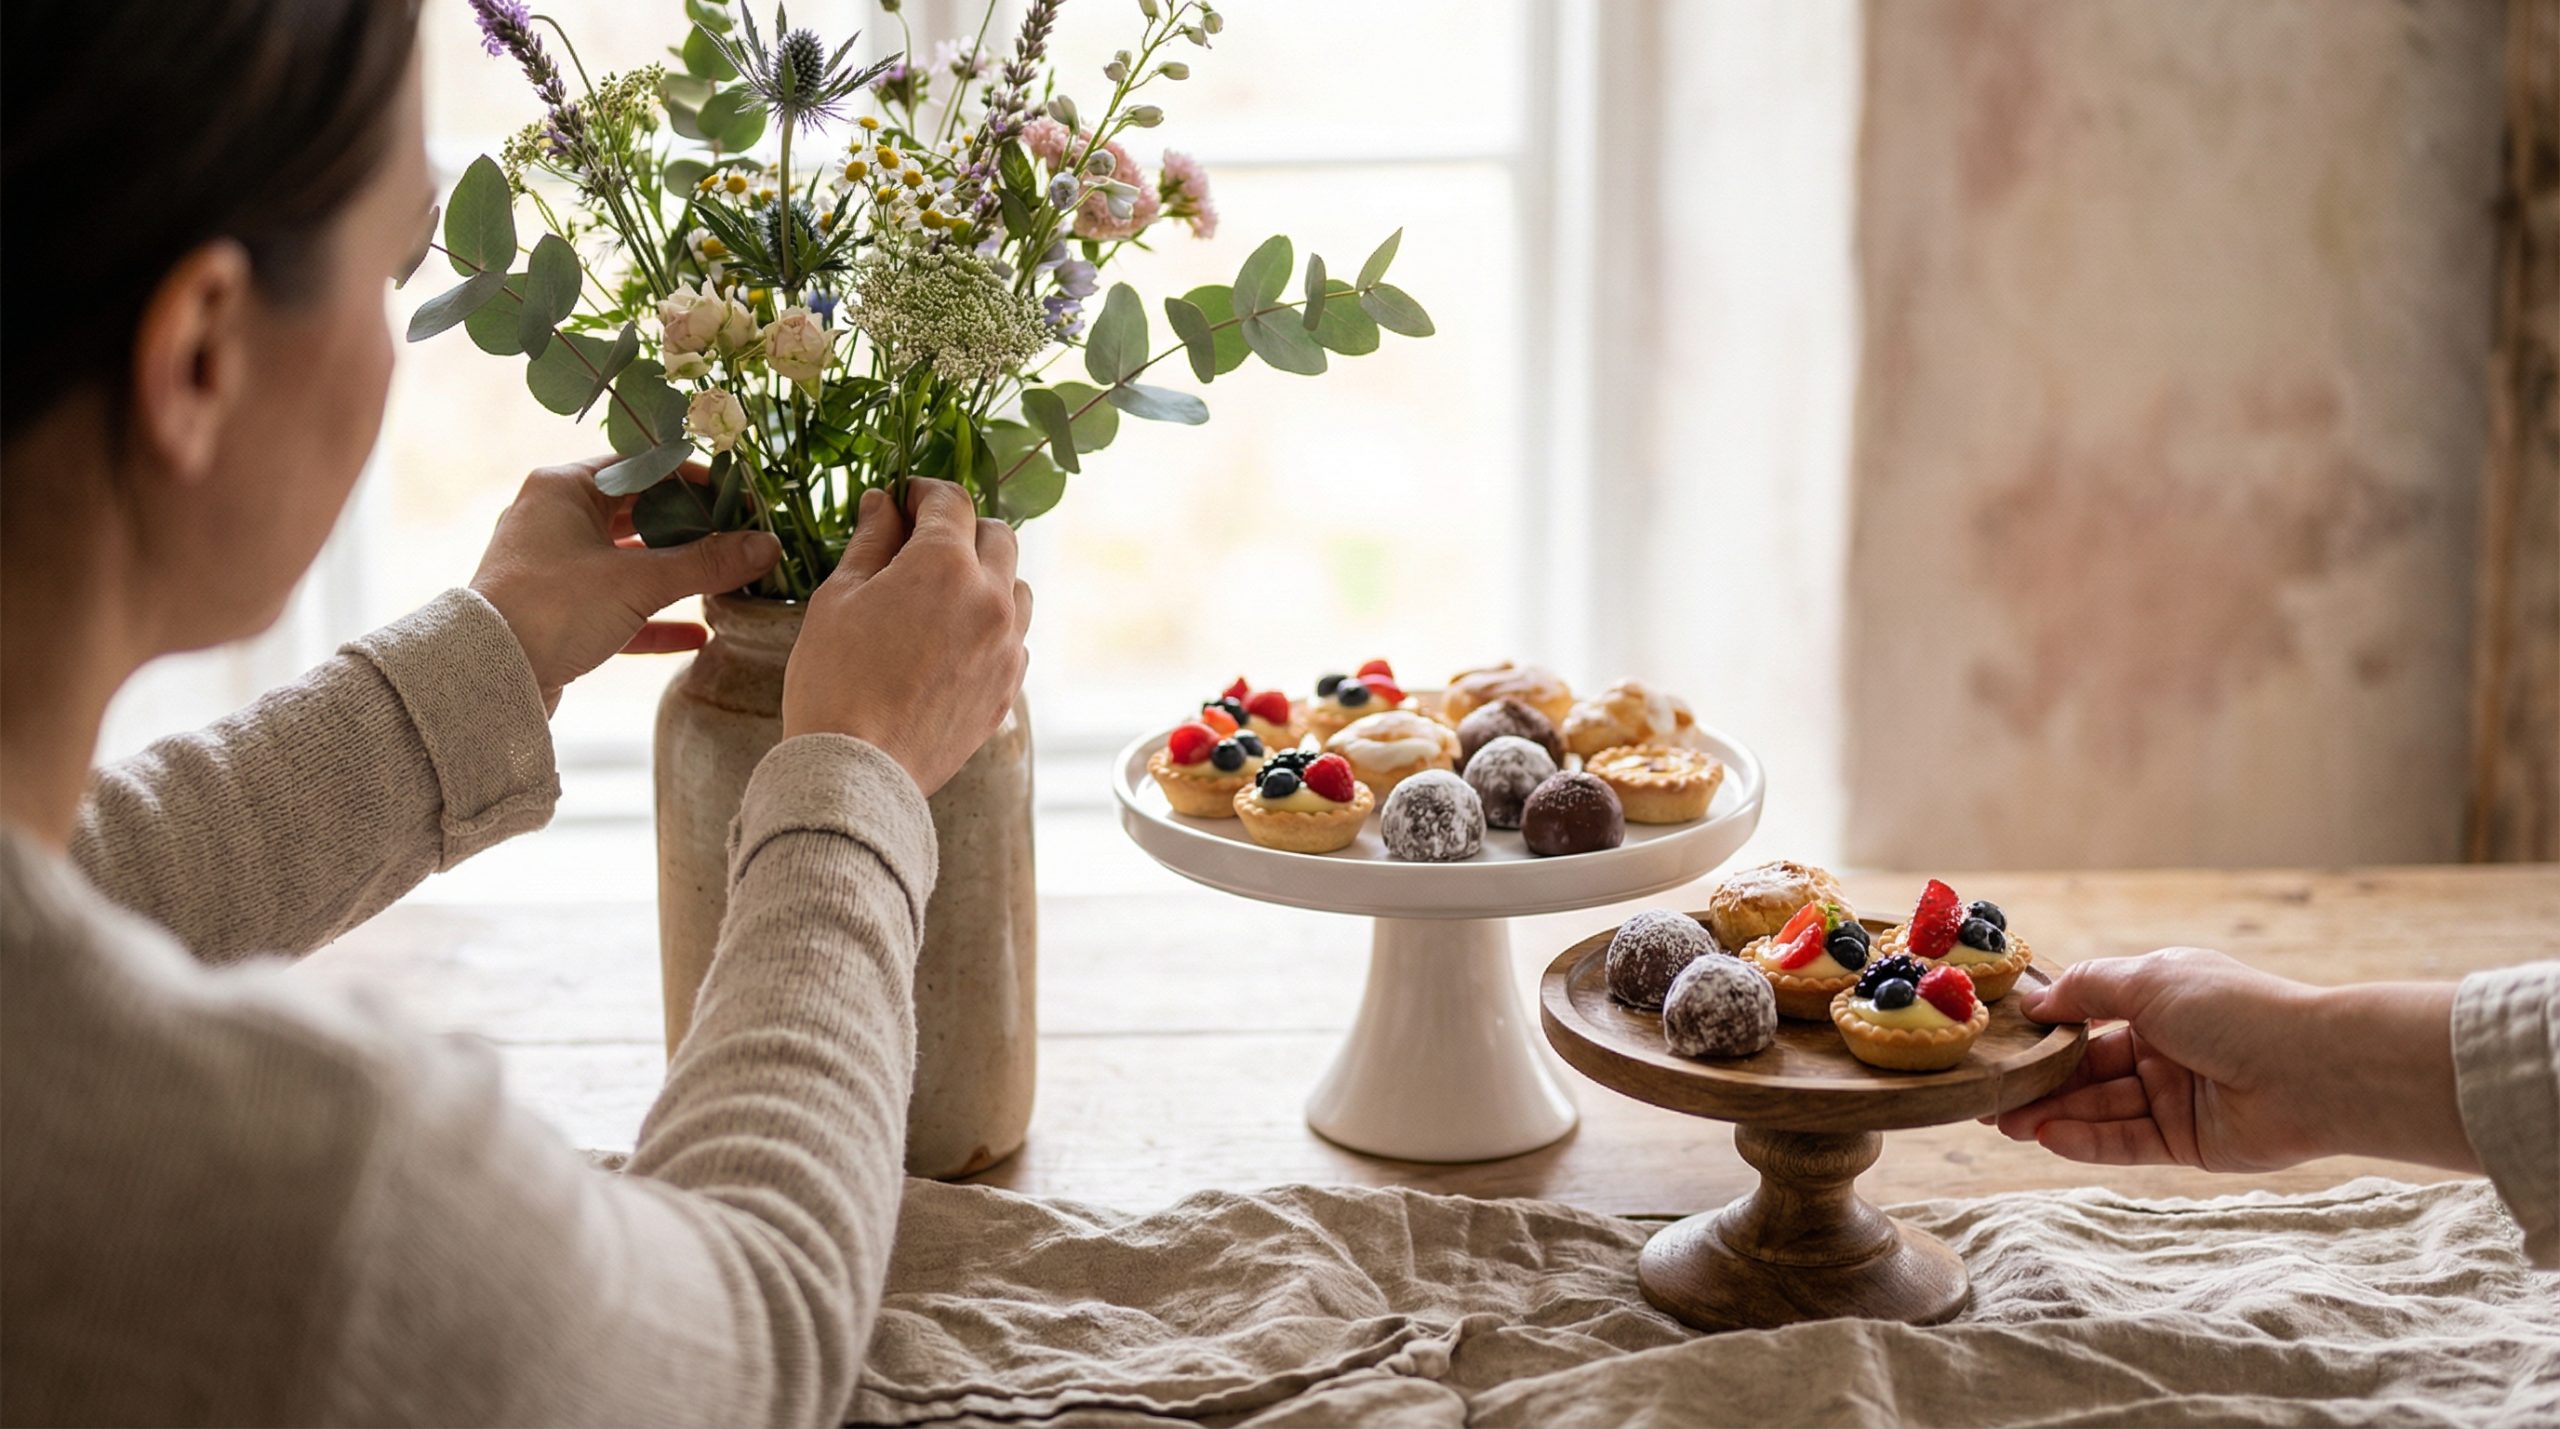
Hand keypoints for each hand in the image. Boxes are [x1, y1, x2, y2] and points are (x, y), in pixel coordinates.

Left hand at [470, 457, 780, 711]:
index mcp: (564, 488)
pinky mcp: (557, 612)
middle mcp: (554, 519)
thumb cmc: (554, 608)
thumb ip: (706, 563)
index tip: (740, 502)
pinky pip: (617, 606)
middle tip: (740, 542)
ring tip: (726, 583)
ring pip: (629, 561)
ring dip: (676, 574)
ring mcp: (554, 567)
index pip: (643, 467)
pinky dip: (655, 618)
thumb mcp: (638, 581)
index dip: (696, 482)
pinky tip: (698, 633)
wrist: (487, 677)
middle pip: (639, 514)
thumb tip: (768, 546)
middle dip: (691, 532)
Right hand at [782, 479, 1030, 794]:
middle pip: (998, 537)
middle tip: (922, 543)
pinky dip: (992, 628)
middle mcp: (990, 599)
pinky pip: (1014, 640)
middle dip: (962, 530)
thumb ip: (870, 543)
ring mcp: (1007, 647)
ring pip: (1016, 588)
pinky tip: (953, 642)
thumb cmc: (835, 680)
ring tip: (942, 596)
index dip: (924, 493)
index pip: (952, 502)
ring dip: (987, 578)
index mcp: (945, 566)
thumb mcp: (838, 598)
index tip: (903, 501)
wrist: (858, 771)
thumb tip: (882, 504)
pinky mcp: (1008, 688)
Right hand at [1996, 947, 2473, 1174]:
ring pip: (2100, 1107)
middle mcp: (2164, 1048)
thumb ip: (2086, 989)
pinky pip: (2126, 1141)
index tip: (1999, 1048)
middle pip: (2088, 1070)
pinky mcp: (2186, 1142)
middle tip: (1987, 1099)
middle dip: (2040, 1083)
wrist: (2313, 1070)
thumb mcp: (2148, 980)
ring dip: (2053, 1114)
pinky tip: (2048, 1137)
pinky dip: (2086, 1139)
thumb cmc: (2234, 1010)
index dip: (2046, 1034)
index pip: (2088, 1018)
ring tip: (2004, 1123)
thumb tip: (2034, 1002)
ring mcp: (2174, 1097)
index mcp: (2159, 1002)